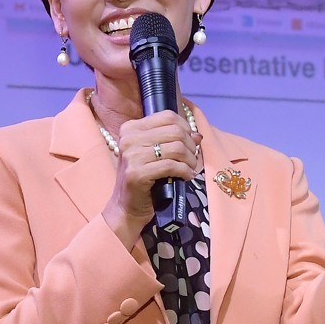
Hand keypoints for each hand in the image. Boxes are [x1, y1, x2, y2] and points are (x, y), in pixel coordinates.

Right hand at [100, 110, 202, 248]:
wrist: (126, 206)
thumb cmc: (143, 178)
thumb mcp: (155, 154)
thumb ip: (173, 140)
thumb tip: (198, 135)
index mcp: (131, 128)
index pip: (168, 116)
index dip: (185, 128)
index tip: (190, 142)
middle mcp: (128, 138)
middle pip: (175, 131)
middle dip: (190, 146)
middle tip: (192, 159)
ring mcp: (131, 156)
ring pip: (176, 148)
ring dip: (190, 160)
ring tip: (190, 168)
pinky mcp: (137, 173)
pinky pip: (171, 166)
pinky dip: (185, 171)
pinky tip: (186, 176)